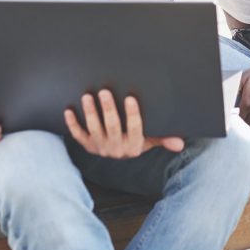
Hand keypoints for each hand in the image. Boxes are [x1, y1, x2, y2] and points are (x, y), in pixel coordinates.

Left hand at [64, 91, 184, 157]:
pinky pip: (78, 135)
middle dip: (108, 109)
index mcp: (134, 145)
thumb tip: (181, 143)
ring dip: (90, 113)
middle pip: (112, 126)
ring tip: (87, 97)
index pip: (135, 128)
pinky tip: (68, 111)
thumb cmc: (137, 141)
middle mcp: (116, 147)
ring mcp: (100, 146)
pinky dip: (72, 124)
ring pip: (94, 129)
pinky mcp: (88, 145)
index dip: (132, 114)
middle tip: (105, 91)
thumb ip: (164, 139)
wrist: (118, 157)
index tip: (130, 98)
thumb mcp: (152, 140)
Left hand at [238, 56, 249, 132]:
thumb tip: (226, 97)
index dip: (234, 119)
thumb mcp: (243, 78)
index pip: (237, 119)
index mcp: (248, 102)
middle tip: (240, 119)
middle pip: (245, 126)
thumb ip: (233, 89)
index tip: (233, 117)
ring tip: (247, 121)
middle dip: (241, 123)